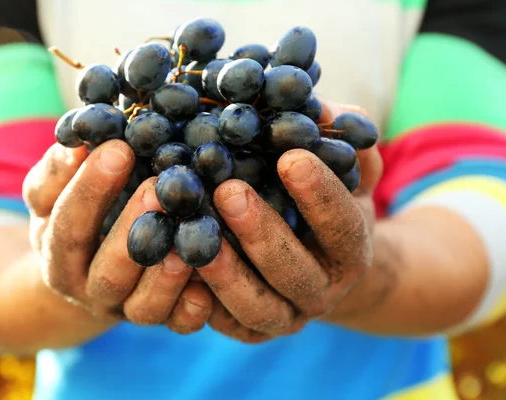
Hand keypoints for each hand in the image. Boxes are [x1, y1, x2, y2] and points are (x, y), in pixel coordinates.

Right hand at [22, 140, 213, 340]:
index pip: (68, 227)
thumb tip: (77, 140)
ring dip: (168, 273)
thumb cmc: (73, 220)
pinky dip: (195, 306)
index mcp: (60, 258)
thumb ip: (58, 172)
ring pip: (146, 306)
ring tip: (191, 232)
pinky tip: (209, 281)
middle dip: (134, 231)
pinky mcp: (162, 320)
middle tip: (159, 188)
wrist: (86, 273)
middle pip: (110, 272)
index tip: (119, 149)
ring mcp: (128, 310)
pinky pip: (180, 323)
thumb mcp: (52, 196)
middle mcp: (92, 290)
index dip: (90, 190)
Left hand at [199, 100, 382, 342]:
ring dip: (225, 272)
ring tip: (192, 232)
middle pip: (295, 272)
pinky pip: (222, 321)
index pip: (342, 226)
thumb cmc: (322, 201)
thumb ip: (341, 139)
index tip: (291, 157)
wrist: (315, 261)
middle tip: (228, 191)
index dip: (320, 194)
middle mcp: (321, 291)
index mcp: (351, 250)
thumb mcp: (342, 169)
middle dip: (262, 233)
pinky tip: (173, 261)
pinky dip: (198, 298)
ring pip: (255, 306)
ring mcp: (285, 316)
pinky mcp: (249, 329)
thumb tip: (321, 105)